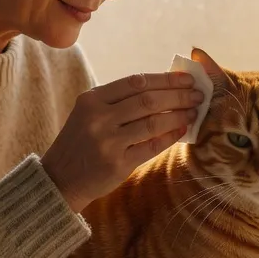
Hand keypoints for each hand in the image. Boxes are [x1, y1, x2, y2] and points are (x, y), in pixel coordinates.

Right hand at [42, 71, 203, 212]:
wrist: (60, 178)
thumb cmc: (81, 142)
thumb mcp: (90, 113)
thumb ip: (120, 100)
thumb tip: (164, 87)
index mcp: (92, 99)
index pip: (136, 82)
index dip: (165, 79)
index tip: (186, 79)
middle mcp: (98, 118)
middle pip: (148, 100)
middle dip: (178, 96)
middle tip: (198, 95)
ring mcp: (107, 141)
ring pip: (153, 122)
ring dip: (178, 115)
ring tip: (193, 112)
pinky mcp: (117, 164)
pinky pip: (152, 146)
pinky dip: (170, 136)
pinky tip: (181, 131)